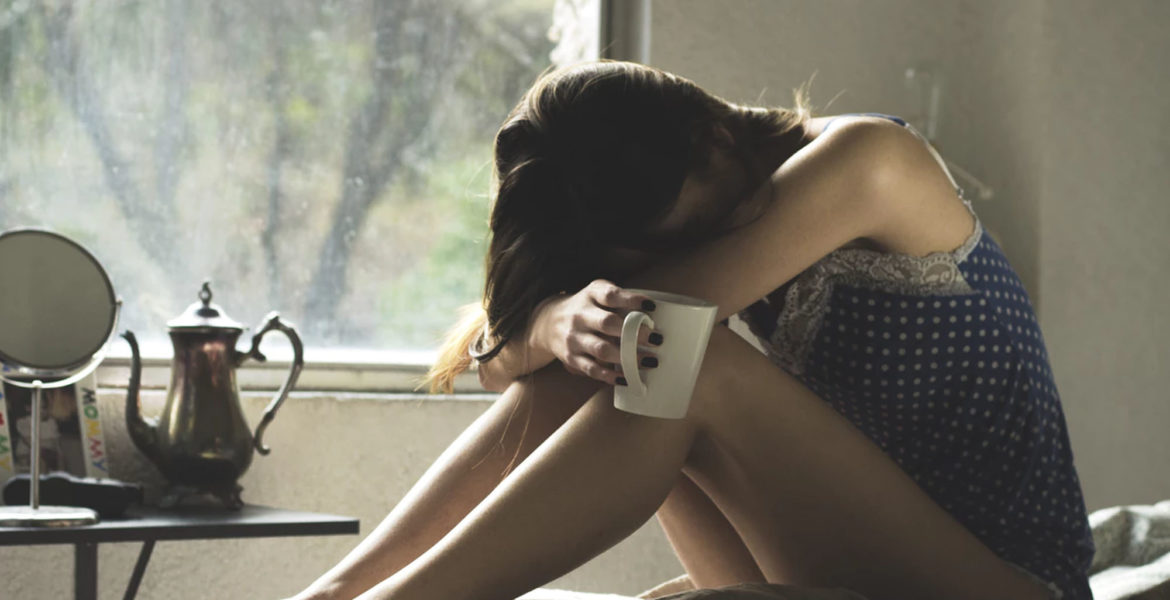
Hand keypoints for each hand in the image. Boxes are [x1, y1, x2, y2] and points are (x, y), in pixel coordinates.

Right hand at [533, 279, 662, 385]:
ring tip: (650, 361)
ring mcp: (573, 337)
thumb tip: (660, 314)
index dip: (631, 300)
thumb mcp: (597, 294)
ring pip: (601, 349)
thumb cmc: (586, 308)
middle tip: (657, 339)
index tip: (651, 306)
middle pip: (607, 323)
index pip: (610, 295)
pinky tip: (627, 377)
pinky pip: (592, 369)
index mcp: (590, 295)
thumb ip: (621, 301)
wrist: (547, 322)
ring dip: (628, 357)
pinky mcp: (571, 358)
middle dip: (634, 333)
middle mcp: (579, 315)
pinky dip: (611, 375)